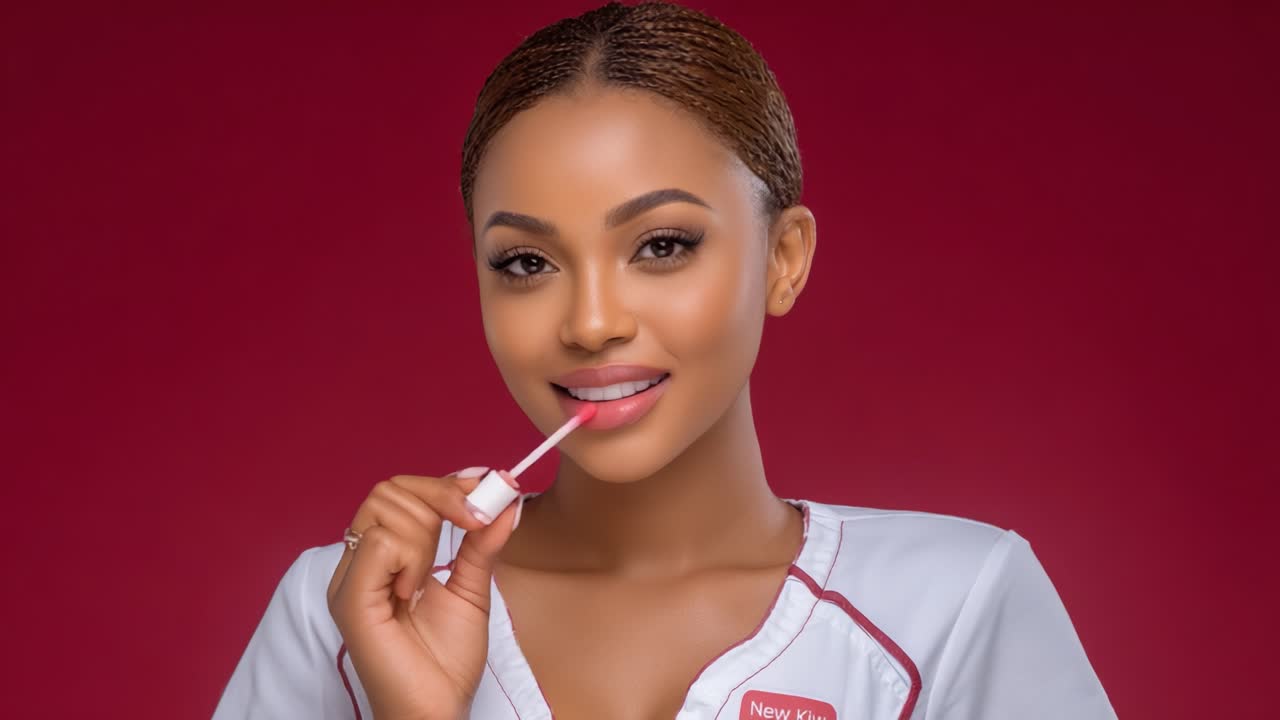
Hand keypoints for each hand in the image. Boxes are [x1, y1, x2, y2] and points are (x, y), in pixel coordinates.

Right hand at [327, 468, 520, 719]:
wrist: (435, 710)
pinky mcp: (350, 600)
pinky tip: (413, 592)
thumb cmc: (446, 661)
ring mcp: (351, 579)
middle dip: (439, 498)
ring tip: (428, 579)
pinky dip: (408, 558)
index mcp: (384, 558)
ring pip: (384, 509)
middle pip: (390, 490)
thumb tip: (505, 500)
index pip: (402, 493)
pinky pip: (379, 544)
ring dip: (424, 535)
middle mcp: (361, 563)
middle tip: (470, 525)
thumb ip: (482, 544)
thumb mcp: (472, 589)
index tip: (484, 489)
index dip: (443, 485)